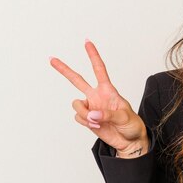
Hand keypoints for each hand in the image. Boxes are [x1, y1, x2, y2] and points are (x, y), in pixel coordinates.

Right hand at [49, 40, 147, 156]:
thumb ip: (108, 114)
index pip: (99, 69)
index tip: (87, 41)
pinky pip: (78, 118)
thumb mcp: (125, 117)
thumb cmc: (132, 125)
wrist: (129, 141)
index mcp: (108, 90)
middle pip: (77, 80)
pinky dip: (86, 122)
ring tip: (98, 121)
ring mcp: (91, 107)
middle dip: (64, 69)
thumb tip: (92, 114)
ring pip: (76, 104)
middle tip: (51, 59)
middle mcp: (97, 96)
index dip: (93, 55)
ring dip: (84, 113)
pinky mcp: (87, 119)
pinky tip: (97, 125)